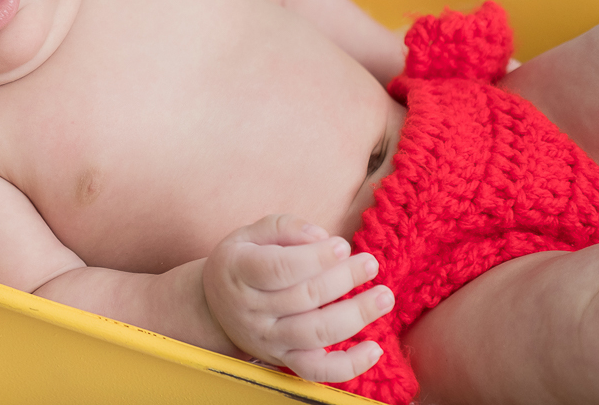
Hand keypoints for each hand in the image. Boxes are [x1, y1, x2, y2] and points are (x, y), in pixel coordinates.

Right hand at [201, 214, 393, 381]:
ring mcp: (267, 338)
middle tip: (369, 263)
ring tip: (383, 296)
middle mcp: (251, 309)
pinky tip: (374, 349)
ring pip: (315, 334)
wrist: (215, 306)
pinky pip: (317, 371)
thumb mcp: (251, 234)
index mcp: (238, 270)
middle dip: (343, 279)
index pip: (278, 268)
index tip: (341, 245)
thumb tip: (321, 237)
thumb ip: (284, 227)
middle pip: (304, 298)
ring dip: (355, 316)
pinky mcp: (283, 359)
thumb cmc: (241, 261)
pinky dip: (349, 366)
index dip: (314, 258)